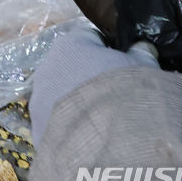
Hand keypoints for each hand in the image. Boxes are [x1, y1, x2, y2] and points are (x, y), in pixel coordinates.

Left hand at [30, 26, 157, 145]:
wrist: (111, 140)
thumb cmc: (126, 91)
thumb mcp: (143, 66)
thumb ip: (141, 53)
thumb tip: (142, 48)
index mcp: (71, 43)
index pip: (91, 39)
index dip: (110, 53)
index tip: (123, 69)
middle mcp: (48, 64)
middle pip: (73, 66)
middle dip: (90, 78)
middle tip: (114, 97)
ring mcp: (39, 96)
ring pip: (61, 94)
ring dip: (79, 103)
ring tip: (103, 121)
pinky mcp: (38, 125)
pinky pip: (56, 121)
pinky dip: (71, 126)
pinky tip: (90, 137)